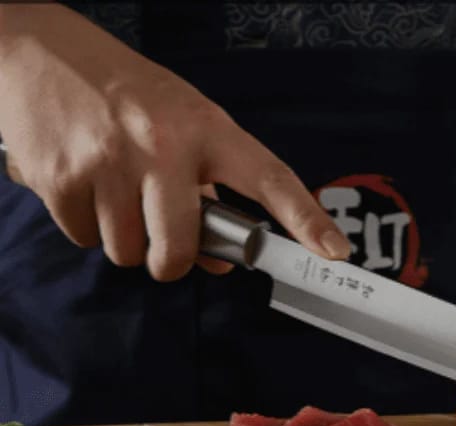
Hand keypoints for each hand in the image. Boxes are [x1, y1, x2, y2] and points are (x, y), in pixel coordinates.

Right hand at [0, 5, 348, 280]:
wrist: (39, 52)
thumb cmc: (126, 95)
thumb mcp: (182, 127)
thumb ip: (207, 192)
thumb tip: (219, 261)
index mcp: (206, 128)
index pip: (269, 178)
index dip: (306, 219)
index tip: (336, 251)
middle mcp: (163, 144)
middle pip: (178, 249)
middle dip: (170, 261)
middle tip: (162, 244)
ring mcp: (110, 161)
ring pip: (127, 251)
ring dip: (125, 238)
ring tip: (116, 192)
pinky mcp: (61, 177)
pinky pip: (84, 239)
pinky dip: (86, 226)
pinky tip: (85, 185)